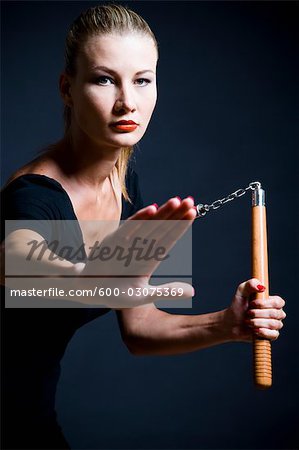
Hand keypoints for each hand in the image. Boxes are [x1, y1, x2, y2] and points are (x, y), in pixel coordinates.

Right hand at [81, 196, 196, 307]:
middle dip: (176, 214)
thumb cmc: (115, 292)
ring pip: (148, 225)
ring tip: (177, 201)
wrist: (89, 292)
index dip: (181, 226)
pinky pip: (129, 228)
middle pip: (162, 227)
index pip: (169, 239)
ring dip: (162, 213)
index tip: (194, 213)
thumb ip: (167, 292)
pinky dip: (140, 218)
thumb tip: (193, 292)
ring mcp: (128, 242)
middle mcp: (140, 247)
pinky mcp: (113, 241)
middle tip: (191, 201)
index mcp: (150, 258)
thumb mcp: (144, 296)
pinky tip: (152, 209)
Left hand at [224, 278, 285, 341]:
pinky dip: (263, 332)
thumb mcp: (241, 291)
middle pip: (276, 313)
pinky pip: (274, 335)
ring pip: (274, 324)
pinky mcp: (271, 335)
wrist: (231, 322)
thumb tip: (262, 287)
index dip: (266, 304)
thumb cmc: (237, 306)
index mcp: (272, 302)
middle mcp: (276, 313)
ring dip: (257, 322)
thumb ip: (250, 284)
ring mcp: (275, 325)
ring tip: (248, 321)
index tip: (252, 303)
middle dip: (258, 313)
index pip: (279, 302)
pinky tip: (254, 330)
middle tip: (248, 313)